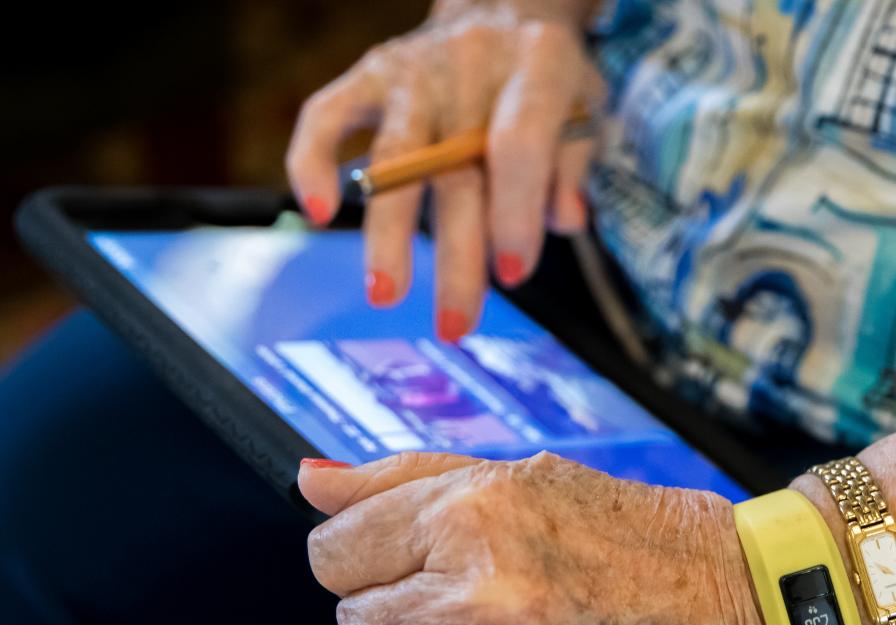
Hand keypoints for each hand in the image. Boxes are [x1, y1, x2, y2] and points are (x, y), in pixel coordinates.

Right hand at [284, 1, 603, 341]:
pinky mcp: (368, 73)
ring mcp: (414, 69)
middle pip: (455, 166)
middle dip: (456, 254)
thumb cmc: (545, 77)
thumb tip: (560, 220)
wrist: (502, 9)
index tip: (513, 274)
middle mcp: (471, 61)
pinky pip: (326, 115)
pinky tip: (316, 212)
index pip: (519, 144)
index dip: (515, 213)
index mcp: (537, 65)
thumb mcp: (585, 108)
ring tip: (385, 293)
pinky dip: (311, 161)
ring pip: (393, 156)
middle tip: (455, 322)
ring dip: (387, 232)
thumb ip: (573, 165)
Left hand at [300, 452, 784, 624]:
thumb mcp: (531, 479)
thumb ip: (408, 479)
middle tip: (470, 599)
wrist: (754, 621)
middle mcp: (475, 596)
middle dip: (399, 613)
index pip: (333, 552)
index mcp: (475, 514)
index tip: (409, 558)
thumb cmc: (648, 542)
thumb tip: (309, 483)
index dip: (369, 555)